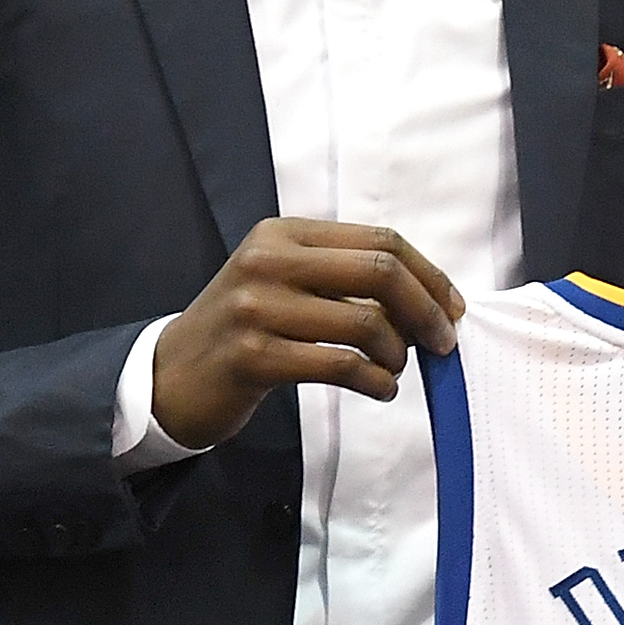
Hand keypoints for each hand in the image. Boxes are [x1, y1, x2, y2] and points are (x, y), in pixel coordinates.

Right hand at [152, 220, 462, 450]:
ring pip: (365, 323)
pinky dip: (375, 382)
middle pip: (380, 273)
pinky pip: (340, 365)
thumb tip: (428, 299)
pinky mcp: (253, 357)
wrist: (172, 376)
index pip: (380, 241)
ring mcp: (257, 308)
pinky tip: (379, 390)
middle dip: (425, 311)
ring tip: (395, 370)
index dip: (429, 275)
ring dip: (398, 354)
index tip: (452, 309)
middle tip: (442, 344)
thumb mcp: (283, 282)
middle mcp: (268, 261)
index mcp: (284, 234)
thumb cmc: (244, 330)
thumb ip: (343, 277)